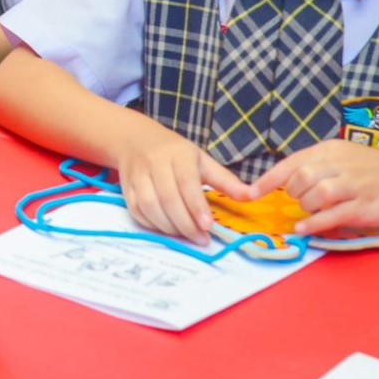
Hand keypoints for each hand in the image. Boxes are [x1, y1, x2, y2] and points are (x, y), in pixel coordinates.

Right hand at [114, 119, 253, 244]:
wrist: (134, 140)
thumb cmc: (175, 153)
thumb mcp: (202, 160)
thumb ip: (226, 180)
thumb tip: (252, 196)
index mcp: (178, 153)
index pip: (187, 182)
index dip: (196, 206)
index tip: (208, 227)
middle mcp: (155, 163)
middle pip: (168, 198)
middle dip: (186, 224)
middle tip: (202, 239)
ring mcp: (137, 175)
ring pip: (150, 207)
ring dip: (169, 227)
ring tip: (186, 236)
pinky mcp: (126, 188)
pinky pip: (138, 211)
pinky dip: (153, 225)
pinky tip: (167, 229)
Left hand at [250, 140, 378, 235]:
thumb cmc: (376, 170)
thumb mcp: (345, 158)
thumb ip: (318, 167)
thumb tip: (288, 183)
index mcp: (331, 150)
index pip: (292, 162)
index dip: (268, 180)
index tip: (251, 193)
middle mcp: (341, 164)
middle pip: (301, 177)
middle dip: (293, 194)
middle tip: (299, 202)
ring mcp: (354, 186)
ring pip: (315, 195)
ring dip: (305, 208)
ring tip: (308, 213)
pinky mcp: (365, 206)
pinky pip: (333, 215)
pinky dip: (314, 223)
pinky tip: (304, 229)